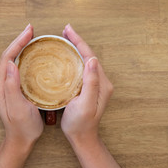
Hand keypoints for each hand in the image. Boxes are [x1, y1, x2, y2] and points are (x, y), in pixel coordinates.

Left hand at [0, 24, 42, 149]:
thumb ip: (12, 87)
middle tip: (31, 30)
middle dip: (18, 41)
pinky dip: (24, 58)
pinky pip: (17, 68)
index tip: (29, 32)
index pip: (7, 58)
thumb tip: (11, 64)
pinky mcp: (12, 89)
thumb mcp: (18, 109)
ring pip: (12, 61)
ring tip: (32, 39)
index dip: (17, 43)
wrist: (20, 140)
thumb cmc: (23, 127)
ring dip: (20, 48)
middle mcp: (0, 84)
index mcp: (1, 87)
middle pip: (8, 57)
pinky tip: (32, 56)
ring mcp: (6, 87)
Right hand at [61, 24, 112, 143]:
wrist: (82, 137)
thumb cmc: (81, 124)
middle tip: (65, 30)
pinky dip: (74, 58)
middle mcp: (101, 82)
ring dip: (76, 48)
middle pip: (89, 56)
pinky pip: (81, 68)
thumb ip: (91, 83)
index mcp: (102, 84)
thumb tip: (92, 59)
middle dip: (77, 41)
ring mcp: (95, 84)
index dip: (79, 42)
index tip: (68, 30)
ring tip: (65, 38)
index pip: (90, 56)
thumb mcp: (86, 105)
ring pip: (85, 60)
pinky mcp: (88, 88)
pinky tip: (67, 55)